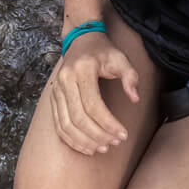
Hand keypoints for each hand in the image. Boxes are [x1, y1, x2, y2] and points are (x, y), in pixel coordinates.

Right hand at [49, 32, 139, 154]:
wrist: (81, 40)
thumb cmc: (103, 51)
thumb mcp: (120, 58)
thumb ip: (130, 76)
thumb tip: (135, 98)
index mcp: (82, 69)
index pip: (93, 104)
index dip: (108, 123)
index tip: (123, 134)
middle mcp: (65, 80)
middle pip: (79, 117)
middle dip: (98, 135)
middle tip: (114, 143)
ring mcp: (56, 90)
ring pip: (66, 125)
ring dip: (84, 141)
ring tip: (102, 148)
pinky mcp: (53, 98)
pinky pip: (59, 125)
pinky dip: (71, 140)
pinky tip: (86, 147)